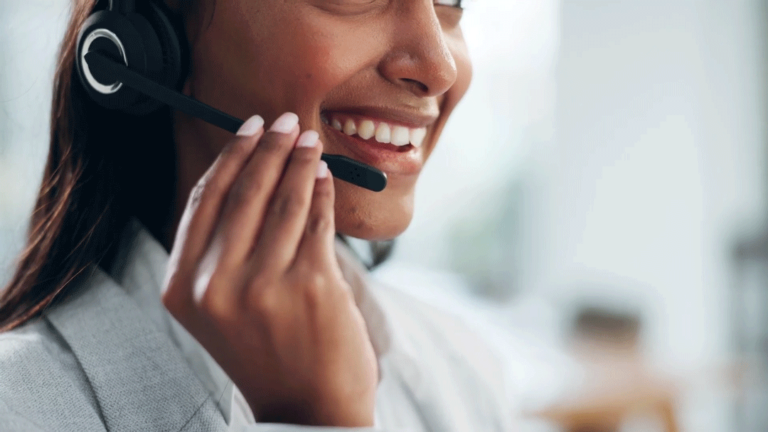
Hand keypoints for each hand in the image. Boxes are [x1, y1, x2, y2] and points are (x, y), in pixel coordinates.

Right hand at [161, 113, 377, 426]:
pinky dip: (323, 192)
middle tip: (286, 121)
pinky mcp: (312, 286)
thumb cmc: (267, 352)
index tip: (249, 128)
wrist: (307, 411)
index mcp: (183, 288)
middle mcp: (216, 284)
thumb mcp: (221, 308)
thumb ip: (222, 251)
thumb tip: (252, 173)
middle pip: (244, 193)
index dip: (230, 158)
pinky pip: (318, 221)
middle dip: (269, 147)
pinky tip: (325, 175)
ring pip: (284, 201)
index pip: (204, 202)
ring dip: (300, 161)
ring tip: (310, 140)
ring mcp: (265, 286)